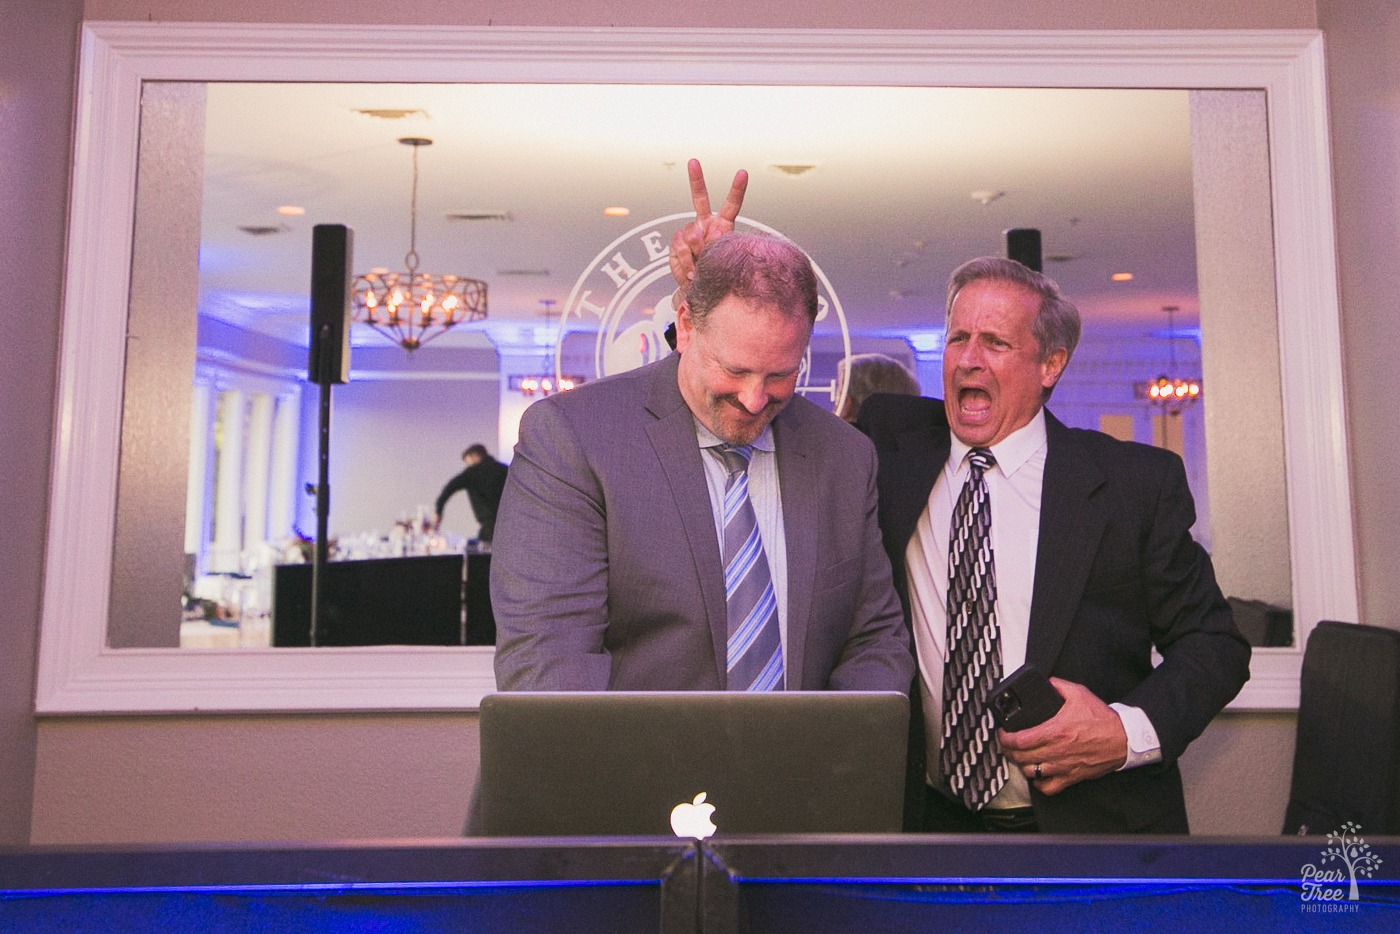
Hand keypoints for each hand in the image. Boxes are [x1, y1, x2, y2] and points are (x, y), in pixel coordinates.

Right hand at [668, 158, 747, 289]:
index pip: (731, 205)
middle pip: (699, 198)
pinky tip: (691, 272)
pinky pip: (681, 248)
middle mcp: (704, 223)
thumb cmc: (715, 273)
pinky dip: (686, 263)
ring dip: (697, 254)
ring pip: (691, 234)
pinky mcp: (677, 242)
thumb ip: (713, 247)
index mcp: (722, 225)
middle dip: (696, 179)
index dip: (737, 189)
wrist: (698, 288)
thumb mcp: (722, 261)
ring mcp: (689, 232)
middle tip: (693, 162)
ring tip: (701, 269)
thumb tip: (696, 239)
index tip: (742, 173)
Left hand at [996, 677, 1127, 795]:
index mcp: (1056, 730)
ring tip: (1020, 757)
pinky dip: (1039, 783)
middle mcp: (1057, 751)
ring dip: (1022, 765)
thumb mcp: (1080, 694)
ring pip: (1031, 773)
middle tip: (1006, 744)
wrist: (1123, 739)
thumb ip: (1059, 686)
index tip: (1002, 733)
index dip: (1005, 738)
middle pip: (1021, 757)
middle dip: (1008, 751)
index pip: (1020, 740)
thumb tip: (1046, 682)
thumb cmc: (1102, 720)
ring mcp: (1063, 766)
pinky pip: (1048, 788)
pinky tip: (1037, 774)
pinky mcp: (1072, 777)